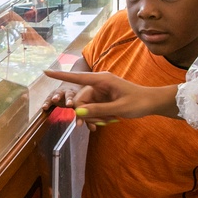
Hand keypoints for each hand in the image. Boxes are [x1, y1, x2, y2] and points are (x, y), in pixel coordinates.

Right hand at [43, 70, 174, 122]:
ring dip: (92, 117)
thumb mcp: (118, 108)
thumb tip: (78, 113)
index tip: (45, 72)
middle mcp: (99, 83)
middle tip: (91, 126)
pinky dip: (97, 117)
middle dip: (83, 113)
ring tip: (105, 123)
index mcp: (102, 79)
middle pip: (80, 99)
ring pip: (86, 105)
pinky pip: (93, 108)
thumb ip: (97, 110)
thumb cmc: (139, 102)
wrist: (152, 103)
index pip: (77, 77)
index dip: (61, 76)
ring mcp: (101, 91)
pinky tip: (107, 121)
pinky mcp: (103, 98)